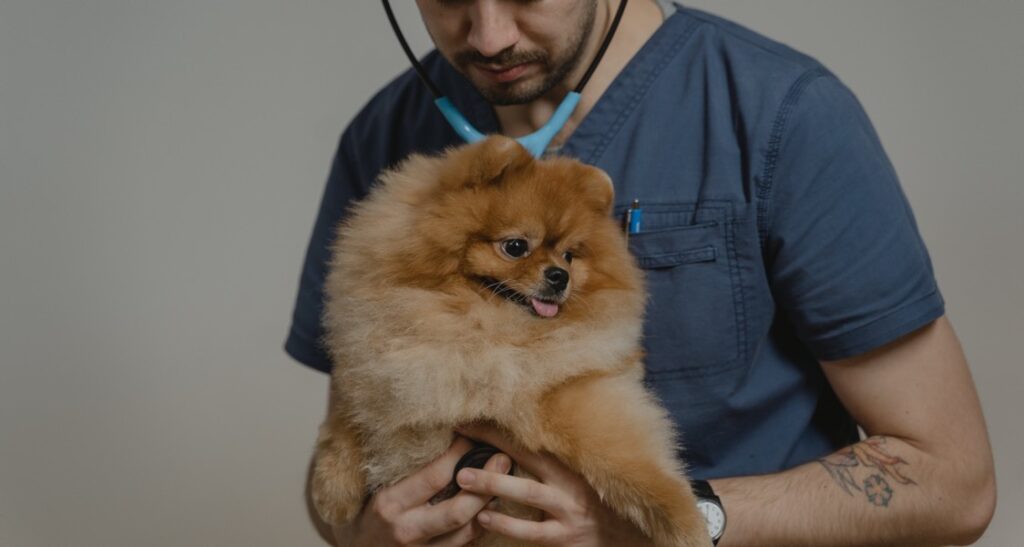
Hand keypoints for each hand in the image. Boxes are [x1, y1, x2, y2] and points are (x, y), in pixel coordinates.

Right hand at [331, 436, 510, 546]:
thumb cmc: (369, 512)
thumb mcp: (380, 488)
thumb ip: (409, 470)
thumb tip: (447, 437)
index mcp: (390, 503)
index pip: (435, 476)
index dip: (460, 455)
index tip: (474, 438)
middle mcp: (405, 530)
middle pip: (458, 510)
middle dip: (485, 484)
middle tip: (503, 460)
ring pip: (466, 532)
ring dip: (489, 506)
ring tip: (504, 483)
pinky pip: (464, 545)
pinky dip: (481, 526)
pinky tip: (491, 508)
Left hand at [455, 423, 655, 546]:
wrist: (634, 537)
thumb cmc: (604, 503)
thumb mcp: (586, 473)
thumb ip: (560, 456)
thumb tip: (531, 430)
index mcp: (573, 463)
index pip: (531, 437)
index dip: (501, 426)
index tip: (472, 415)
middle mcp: (570, 482)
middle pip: (528, 455)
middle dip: (493, 442)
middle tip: (460, 434)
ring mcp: (567, 511)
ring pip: (527, 493)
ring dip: (493, 484)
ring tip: (463, 479)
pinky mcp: (564, 538)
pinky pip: (530, 531)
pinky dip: (506, 524)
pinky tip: (483, 517)